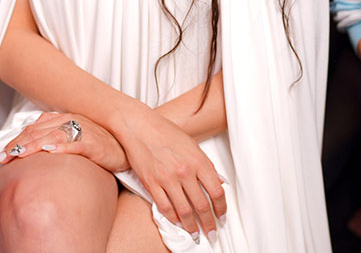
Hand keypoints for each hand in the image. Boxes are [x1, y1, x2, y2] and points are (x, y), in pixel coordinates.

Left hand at [0, 112, 128, 172]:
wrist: (125, 147)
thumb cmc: (97, 145)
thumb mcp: (71, 140)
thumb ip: (52, 140)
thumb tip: (30, 152)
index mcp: (61, 119)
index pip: (32, 129)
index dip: (15, 141)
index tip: (0, 155)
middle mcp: (69, 121)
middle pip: (37, 131)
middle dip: (18, 145)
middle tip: (2, 158)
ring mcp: (82, 130)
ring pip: (52, 135)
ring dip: (34, 145)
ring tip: (19, 154)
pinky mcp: (94, 142)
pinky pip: (76, 143)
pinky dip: (62, 146)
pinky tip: (51, 151)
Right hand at [110, 106, 226, 240]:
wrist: (139, 126)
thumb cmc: (165, 132)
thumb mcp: (192, 145)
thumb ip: (206, 165)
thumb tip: (218, 182)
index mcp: (198, 161)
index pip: (216, 192)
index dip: (221, 208)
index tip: (222, 217)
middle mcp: (184, 171)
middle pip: (202, 205)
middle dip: (209, 223)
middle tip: (212, 232)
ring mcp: (167, 179)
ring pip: (184, 211)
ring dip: (192, 226)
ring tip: (195, 233)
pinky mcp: (151, 183)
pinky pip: (165, 208)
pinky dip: (173, 219)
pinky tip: (178, 223)